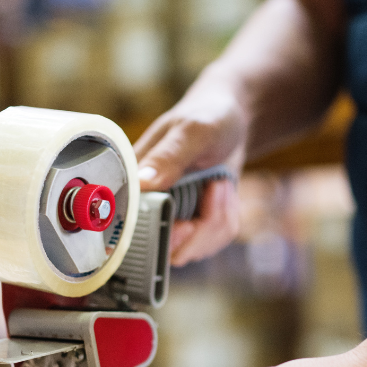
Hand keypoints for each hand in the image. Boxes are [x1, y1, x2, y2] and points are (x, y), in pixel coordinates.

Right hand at [134, 88, 247, 265]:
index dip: (160, 236)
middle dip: (200, 230)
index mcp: (134, 183)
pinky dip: (226, 220)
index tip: (186, 223)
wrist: (234, 120)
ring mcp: (171, 219)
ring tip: (219, 184)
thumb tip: (142, 183)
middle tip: (214, 190)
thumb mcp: (191, 131)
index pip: (132, 231)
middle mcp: (147, 206)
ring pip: (192, 251)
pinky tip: (224, 193)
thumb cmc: (209, 116)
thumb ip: (167, 157)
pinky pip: (211, 243)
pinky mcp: (194, 226)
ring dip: (218, 220)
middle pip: (166, 251)